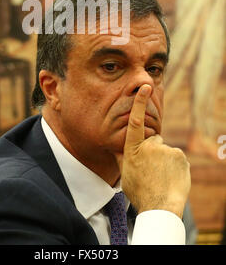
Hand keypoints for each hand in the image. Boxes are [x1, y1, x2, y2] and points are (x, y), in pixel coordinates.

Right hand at [116, 85, 190, 218]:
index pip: (136, 120)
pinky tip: (170, 177)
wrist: (159, 206)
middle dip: (152, 150)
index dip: (140, 102)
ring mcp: (165, 150)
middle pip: (153, 140)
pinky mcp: (179, 156)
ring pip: (165, 150)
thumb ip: (120, 156)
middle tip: (151, 170)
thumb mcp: (124, 173)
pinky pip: (176, 157)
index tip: (145, 87)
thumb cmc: (139, 191)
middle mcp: (149, 146)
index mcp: (133, 149)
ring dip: (164, 160)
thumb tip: (113, 146)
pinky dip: (175, 165)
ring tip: (160, 177)